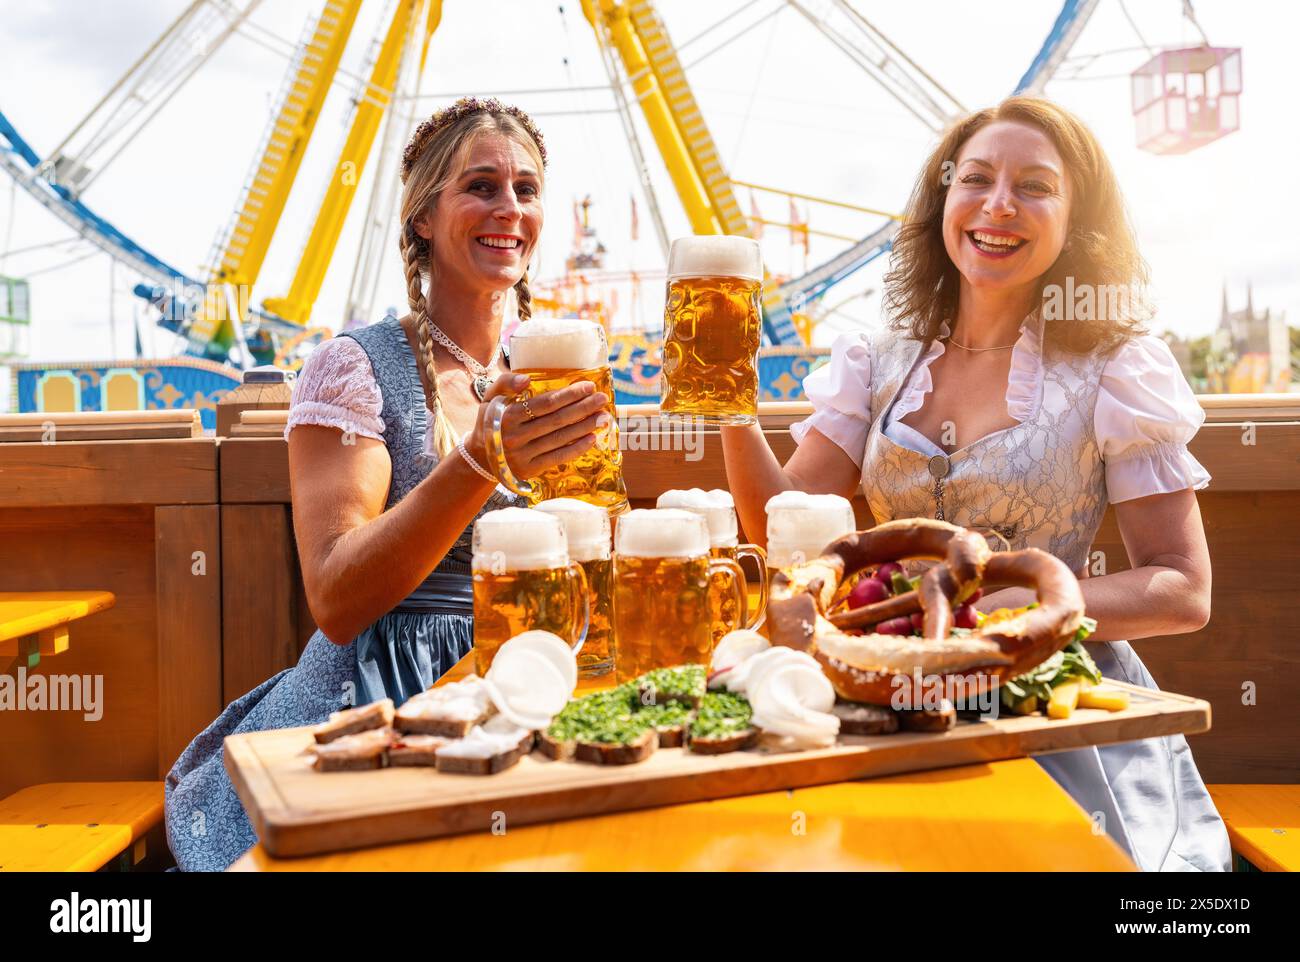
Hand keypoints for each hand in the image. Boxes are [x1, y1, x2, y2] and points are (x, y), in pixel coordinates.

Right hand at [466, 372, 610, 481]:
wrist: (481, 456)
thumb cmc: (491, 420)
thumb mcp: (490, 397)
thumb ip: (505, 382)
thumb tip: (526, 379)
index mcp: (507, 415)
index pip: (545, 403)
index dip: (569, 394)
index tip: (588, 386)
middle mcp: (515, 436)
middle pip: (557, 420)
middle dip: (583, 408)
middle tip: (603, 399)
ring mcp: (523, 455)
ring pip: (560, 438)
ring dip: (585, 427)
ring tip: (603, 417)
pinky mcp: (530, 469)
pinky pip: (558, 457)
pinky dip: (577, 448)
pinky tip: (592, 438)